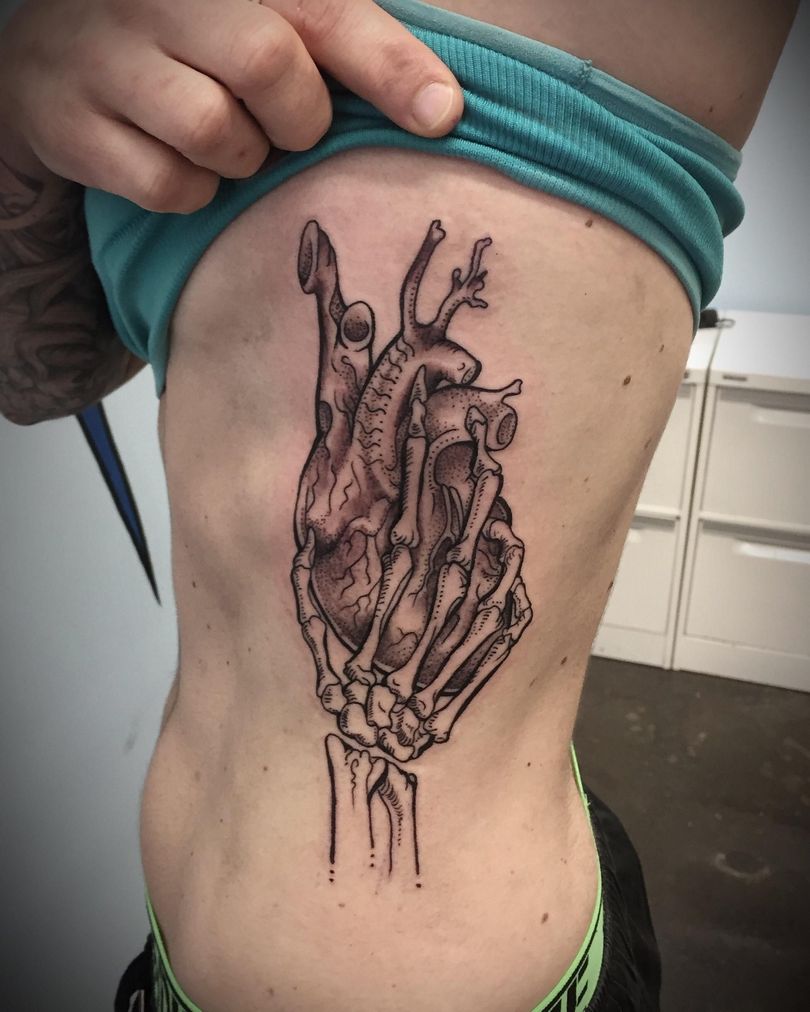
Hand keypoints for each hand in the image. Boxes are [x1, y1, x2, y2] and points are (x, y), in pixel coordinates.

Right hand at [0, 0, 463, 212]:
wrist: (56, 58)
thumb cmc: (191, 43)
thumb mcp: (265, 20)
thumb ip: (347, 49)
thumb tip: (441, 109)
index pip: (323, 10)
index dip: (387, 65)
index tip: (442, 116)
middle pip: (268, 65)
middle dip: (297, 118)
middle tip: (284, 126)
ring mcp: (103, 56)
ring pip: (215, 132)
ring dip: (241, 158)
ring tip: (227, 139)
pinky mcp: (69, 122)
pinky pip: (167, 184)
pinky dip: (190, 192)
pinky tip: (179, 162)